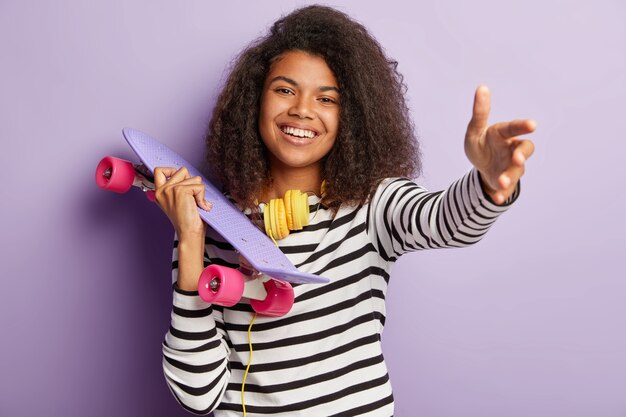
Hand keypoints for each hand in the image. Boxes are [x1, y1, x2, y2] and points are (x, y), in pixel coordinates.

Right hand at [153, 166, 211, 238]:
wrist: (189, 233)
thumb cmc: (186, 220)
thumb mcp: (177, 201)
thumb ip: (177, 187)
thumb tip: (186, 174)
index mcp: (160, 193)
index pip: (160, 170)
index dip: (172, 170)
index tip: (181, 181)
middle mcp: (163, 190)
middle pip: (182, 170)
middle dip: (191, 181)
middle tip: (190, 197)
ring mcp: (170, 189)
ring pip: (193, 177)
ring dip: (198, 190)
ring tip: (194, 203)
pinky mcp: (180, 191)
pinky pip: (199, 187)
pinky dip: (202, 197)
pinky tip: (198, 206)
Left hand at [464, 85, 535, 204]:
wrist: (481, 167)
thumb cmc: (481, 144)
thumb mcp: (475, 130)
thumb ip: (480, 112)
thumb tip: (482, 87)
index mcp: (503, 134)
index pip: (514, 128)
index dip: (523, 126)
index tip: (532, 125)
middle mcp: (512, 149)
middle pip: (524, 150)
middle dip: (522, 155)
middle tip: (517, 160)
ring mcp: (511, 166)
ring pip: (516, 171)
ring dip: (509, 177)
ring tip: (500, 182)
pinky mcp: (506, 182)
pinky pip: (506, 190)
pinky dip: (502, 194)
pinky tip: (495, 199)